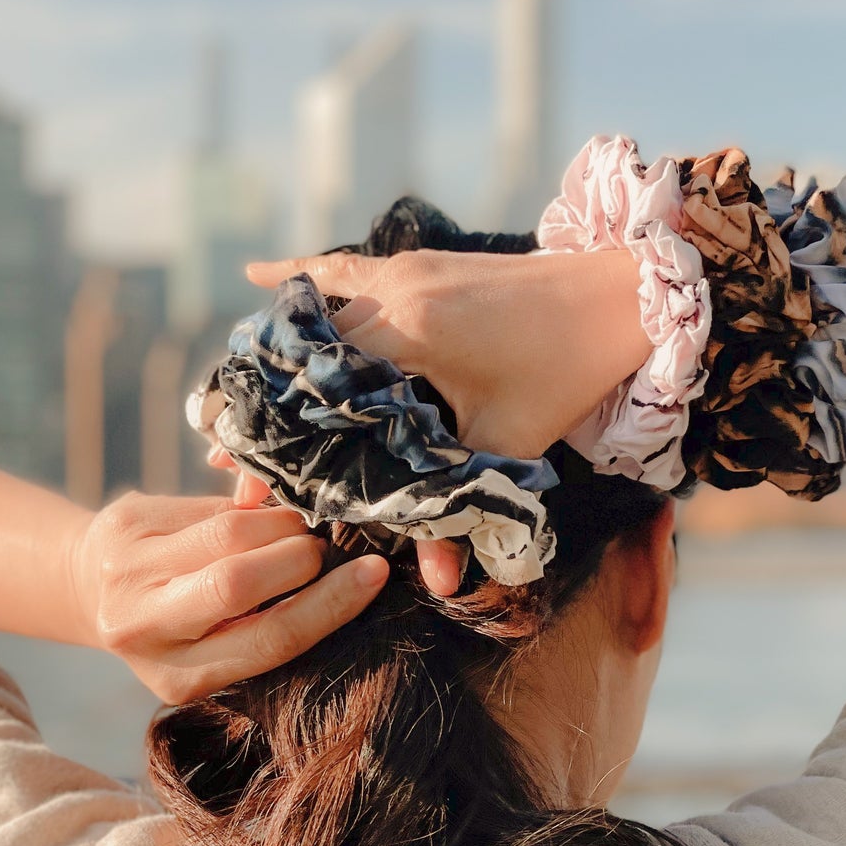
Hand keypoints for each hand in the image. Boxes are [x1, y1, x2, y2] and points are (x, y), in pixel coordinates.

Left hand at [69, 489, 387, 704]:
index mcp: (179, 677)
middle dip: (301, 558)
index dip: (328, 605)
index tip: (372, 575)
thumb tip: (340, 579)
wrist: (86, 586)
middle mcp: (146, 628)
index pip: (268, 640)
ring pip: (230, 532)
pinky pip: (212, 505)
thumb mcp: (209, 653)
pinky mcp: (127, 519)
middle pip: (242, 584)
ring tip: (296, 531)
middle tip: (325, 550)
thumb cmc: (171, 628)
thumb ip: (264, 627)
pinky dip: (250, 509)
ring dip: (281, 525)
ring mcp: (130, 570)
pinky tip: (257, 517)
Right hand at [245, 245, 650, 596]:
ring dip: (276, 358)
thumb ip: (463, 508)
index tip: (243, 479)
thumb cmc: (565, 372)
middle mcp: (392, 292)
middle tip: (226, 456)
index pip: (319, 393)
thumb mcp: (509, 444)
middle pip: (306, 360)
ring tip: (235, 398)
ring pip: (314, 317)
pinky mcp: (416, 263)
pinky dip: (300, 279)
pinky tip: (255, 275)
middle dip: (268, 412)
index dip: (280, 444)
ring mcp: (401, 270)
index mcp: (406, 334)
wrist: (619, 295)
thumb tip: (438, 582)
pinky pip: (340, 270)